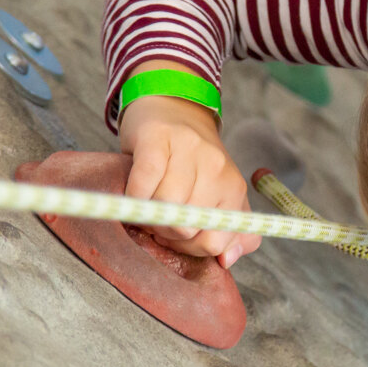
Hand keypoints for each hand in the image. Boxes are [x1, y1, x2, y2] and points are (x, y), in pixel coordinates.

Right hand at [116, 74, 262, 266]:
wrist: (172, 106)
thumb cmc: (191, 161)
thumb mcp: (219, 194)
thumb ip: (232, 231)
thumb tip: (227, 261)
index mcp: (233, 188)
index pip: (215, 242)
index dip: (189, 249)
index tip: (177, 238)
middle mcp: (217, 169)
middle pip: (187, 228)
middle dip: (166, 233)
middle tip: (158, 219)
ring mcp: (189, 151)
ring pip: (165, 209)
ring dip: (148, 216)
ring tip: (147, 204)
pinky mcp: (157, 138)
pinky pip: (142, 185)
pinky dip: (134, 197)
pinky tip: (135, 191)